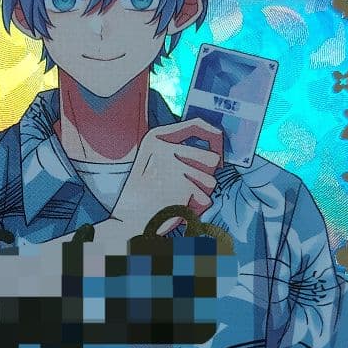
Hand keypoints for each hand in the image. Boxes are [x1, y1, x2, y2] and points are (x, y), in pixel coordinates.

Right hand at [108, 119, 222, 237]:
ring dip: (202, 194)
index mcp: (155, 137)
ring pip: (211, 181)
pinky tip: (179, 209)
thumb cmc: (144, 195)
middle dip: (206, 176)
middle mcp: (164, 148)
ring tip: (180, 200)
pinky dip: (196, 209)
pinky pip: (206, 199)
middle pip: (211, 159)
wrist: (127, 222)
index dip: (214, 135)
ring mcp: (173, 166)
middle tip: (193, 187)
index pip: (196, 125)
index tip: (220, 145)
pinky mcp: (182, 187)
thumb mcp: (156, 164)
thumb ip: (180, 153)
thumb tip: (216, 155)